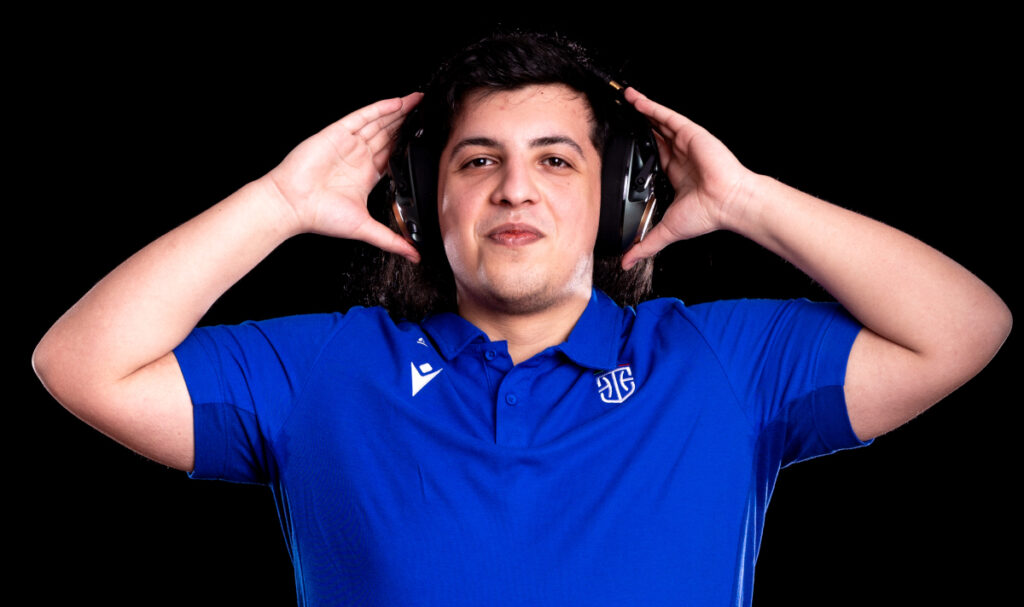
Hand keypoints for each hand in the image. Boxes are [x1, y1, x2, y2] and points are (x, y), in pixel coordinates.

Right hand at [266, 92, 422, 261]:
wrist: (293, 205)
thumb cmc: (320, 216)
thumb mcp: (366, 228)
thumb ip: (392, 240)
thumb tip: (414, 256)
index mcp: (366, 174)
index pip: (393, 154)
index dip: (409, 144)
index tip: (427, 137)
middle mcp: (358, 156)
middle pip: (389, 134)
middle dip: (407, 122)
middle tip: (428, 111)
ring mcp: (348, 143)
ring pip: (379, 122)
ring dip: (399, 111)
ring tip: (419, 101)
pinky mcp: (337, 133)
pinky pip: (363, 116)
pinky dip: (381, 109)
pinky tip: (398, 102)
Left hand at [621, 87, 754, 268]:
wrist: (727, 202)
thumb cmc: (706, 214)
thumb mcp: (665, 231)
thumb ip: (645, 245)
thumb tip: (627, 262)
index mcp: (675, 173)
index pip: (652, 155)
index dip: (637, 146)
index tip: (620, 141)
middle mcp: (680, 155)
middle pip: (653, 134)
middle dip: (637, 123)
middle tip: (618, 113)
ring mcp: (685, 143)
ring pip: (658, 121)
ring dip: (641, 110)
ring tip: (623, 98)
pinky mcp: (690, 133)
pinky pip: (666, 116)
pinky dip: (650, 107)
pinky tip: (635, 99)